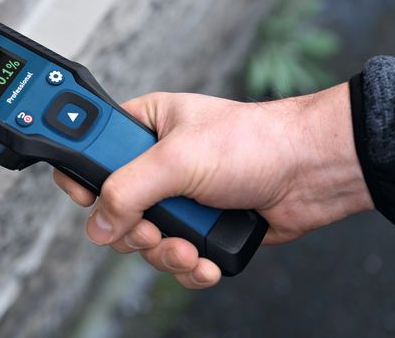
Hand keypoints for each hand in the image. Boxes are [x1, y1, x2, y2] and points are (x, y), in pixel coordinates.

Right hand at [52, 83, 373, 288]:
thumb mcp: (178, 158)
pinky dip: (188, 267)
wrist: (311, 173)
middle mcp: (157, 163)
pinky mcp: (201, 227)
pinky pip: (175, 258)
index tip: (85, 198)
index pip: (93, 149)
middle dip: (133, 229)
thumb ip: (129, 189)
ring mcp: (180, 197)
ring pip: (143, 240)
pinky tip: (205, 260)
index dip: (83, 176)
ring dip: (165, 253)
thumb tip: (98, 223)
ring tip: (191, 248)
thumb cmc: (254, 142)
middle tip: (151, 227)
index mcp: (146, 126)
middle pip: (114, 208)